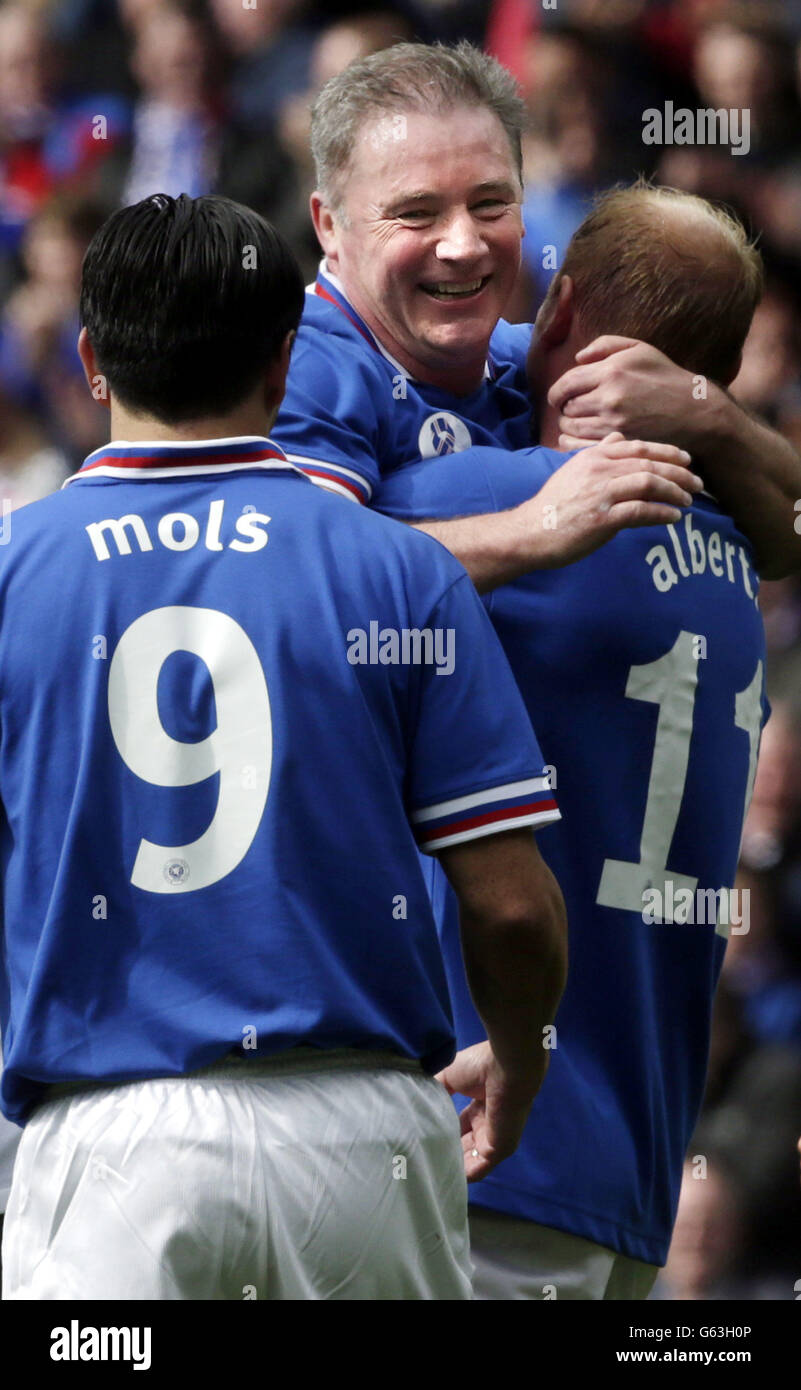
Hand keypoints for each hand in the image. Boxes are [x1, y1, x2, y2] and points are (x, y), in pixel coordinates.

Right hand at [436, 1040, 544, 1181]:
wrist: (504, 1068)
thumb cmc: (479, 1067)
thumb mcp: (449, 1076)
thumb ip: (435, 1090)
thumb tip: (415, 1102)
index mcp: (479, 1105)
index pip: (459, 1126)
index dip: (444, 1133)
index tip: (423, 1140)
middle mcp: (487, 1124)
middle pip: (464, 1145)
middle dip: (447, 1153)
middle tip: (423, 1160)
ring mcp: (494, 1138)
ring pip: (471, 1160)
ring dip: (454, 1167)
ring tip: (429, 1173)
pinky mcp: (499, 1149)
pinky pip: (479, 1169)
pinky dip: (464, 1176)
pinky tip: (445, 1179)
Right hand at [518, 431, 702, 567]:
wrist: (532, 531)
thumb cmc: (554, 504)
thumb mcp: (573, 470)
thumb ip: (597, 453)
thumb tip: (617, 437)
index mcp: (594, 457)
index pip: (638, 447)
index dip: (667, 451)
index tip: (686, 460)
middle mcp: (600, 470)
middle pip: (650, 463)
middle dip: (679, 473)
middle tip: (697, 483)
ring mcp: (602, 493)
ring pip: (649, 483)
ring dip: (674, 492)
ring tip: (688, 501)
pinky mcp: (603, 518)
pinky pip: (641, 511)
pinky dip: (661, 513)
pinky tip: (674, 517)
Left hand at [549, 336, 713, 450]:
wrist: (694, 412)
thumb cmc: (666, 377)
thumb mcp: (640, 349)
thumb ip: (605, 346)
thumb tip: (577, 358)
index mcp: (611, 371)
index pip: (566, 383)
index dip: (556, 393)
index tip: (557, 398)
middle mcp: (609, 397)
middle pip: (567, 407)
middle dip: (565, 410)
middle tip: (570, 412)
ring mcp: (614, 422)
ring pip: (572, 428)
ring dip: (569, 427)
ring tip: (576, 425)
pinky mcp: (619, 442)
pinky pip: (582, 446)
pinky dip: (575, 444)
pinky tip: (579, 441)